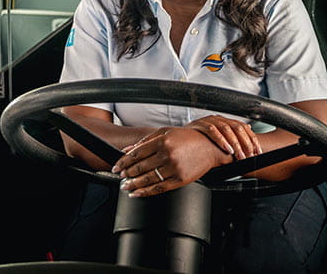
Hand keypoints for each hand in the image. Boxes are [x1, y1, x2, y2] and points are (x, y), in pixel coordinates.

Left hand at [112, 127, 226, 197]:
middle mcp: (167, 154)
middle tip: (120, 177)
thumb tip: (127, 150)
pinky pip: (160, 188)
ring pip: (148, 179)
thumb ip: (145, 140)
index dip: (123, 162)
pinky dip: (146, 192)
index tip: (116, 166)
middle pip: (140, 167)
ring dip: (134, 185)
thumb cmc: (187, 138)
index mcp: (161, 141)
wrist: (210, 146)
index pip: (136, 153)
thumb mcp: (165, 132)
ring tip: (126, 187)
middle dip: (127, 174)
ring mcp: (174, 168)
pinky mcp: (180, 179)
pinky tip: (138, 193)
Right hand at [185, 115, 261, 159]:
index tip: (257, 152)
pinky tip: (227, 149)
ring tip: (239, 155)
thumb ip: (232, 135)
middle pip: (237, 128)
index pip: (244, 127)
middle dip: (246, 143)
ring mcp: (209, 120)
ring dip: (235, 143)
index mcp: (225, 121)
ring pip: (227, 129)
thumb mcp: (218, 137)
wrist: (179, 138)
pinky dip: (221, 140)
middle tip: (249, 156)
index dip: (252, 139)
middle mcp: (218, 119)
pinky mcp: (199, 125)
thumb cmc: (200, 140)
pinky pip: (213, 131)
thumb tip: (249, 132)